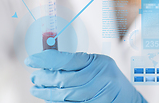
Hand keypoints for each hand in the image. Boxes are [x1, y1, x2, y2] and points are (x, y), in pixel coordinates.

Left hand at [25, 50, 146, 102]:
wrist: (128, 97)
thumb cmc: (106, 76)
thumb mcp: (95, 63)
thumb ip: (75, 62)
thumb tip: (47, 62)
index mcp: (97, 61)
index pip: (66, 59)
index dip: (46, 59)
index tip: (31, 60)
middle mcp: (100, 76)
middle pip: (64, 79)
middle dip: (44, 78)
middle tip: (34, 77)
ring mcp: (101, 94)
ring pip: (67, 95)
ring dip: (47, 93)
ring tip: (37, 88)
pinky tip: (49, 99)